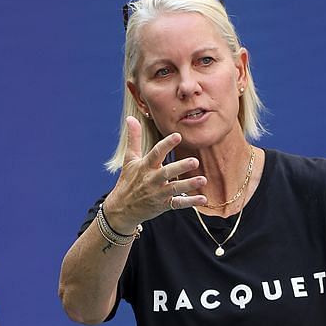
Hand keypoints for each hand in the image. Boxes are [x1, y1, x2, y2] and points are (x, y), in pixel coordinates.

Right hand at [103, 116, 207, 231]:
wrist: (122, 209)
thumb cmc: (128, 180)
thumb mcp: (129, 159)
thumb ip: (133, 138)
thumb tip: (130, 117)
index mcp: (145, 166)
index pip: (156, 153)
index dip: (167, 145)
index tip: (178, 136)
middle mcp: (152, 180)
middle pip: (167, 172)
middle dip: (181, 167)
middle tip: (195, 161)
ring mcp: (158, 193)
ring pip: (175, 189)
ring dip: (189, 185)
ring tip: (203, 180)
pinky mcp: (164, 205)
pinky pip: (178, 204)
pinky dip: (190, 202)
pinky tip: (203, 199)